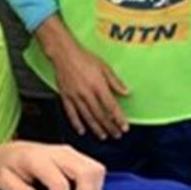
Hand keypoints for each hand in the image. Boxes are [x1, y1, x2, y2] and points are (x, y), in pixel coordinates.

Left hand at [0, 141, 105, 189]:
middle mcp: (58, 152)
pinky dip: (93, 187)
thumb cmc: (5, 167)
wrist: (9, 150)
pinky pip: (96, 170)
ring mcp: (70, 152)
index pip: (60, 183)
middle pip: (87, 173)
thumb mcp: (3, 181)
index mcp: (37, 159)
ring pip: (97, 170)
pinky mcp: (77, 155)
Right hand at [37, 16, 129, 139]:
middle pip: (101, 115)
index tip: (124, 127)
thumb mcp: (104, 67)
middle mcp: (87, 94)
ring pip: (87, 117)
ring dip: (96, 128)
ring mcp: (75, 97)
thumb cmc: (84, 58)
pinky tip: (82, 131)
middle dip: (110, 127)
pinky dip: (77, 124)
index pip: (111, 107)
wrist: (64, 54)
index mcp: (98, 86)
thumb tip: (126, 92)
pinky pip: (71, 114)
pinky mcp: (66, 97)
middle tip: (117, 135)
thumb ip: (115, 82)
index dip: (119, 119)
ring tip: (103, 136)